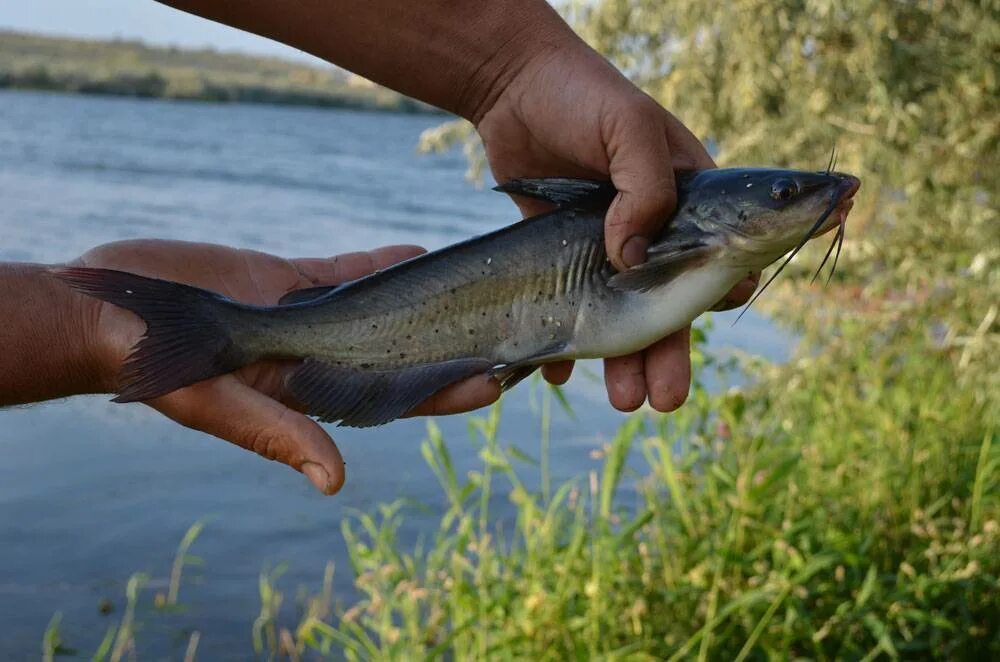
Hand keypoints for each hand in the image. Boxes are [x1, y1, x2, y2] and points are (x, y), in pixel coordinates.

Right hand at [72, 240, 499, 494]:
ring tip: (478, 285)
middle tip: (512, 328)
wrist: (113, 314)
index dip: (446, 390)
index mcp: (311, 393)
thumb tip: (333, 481)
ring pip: (382, 308)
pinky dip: (379, 264)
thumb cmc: (161, 369)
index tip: (498, 379)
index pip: (396, 396)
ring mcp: (308, 317)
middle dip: (452, 344)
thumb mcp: (220, 404)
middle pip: (402, 352)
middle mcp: (319, 357)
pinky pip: (344, 272)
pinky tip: (416, 252)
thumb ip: (279, 434)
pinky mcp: (286, 281)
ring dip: (426, 299)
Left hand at [476, 41, 758, 411]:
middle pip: (670, 303)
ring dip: (625, 360)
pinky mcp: (561, 256)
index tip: (717, 315)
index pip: (724, 253)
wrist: (511, 87)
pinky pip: (569, 307)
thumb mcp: (628, 127)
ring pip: (622, 315)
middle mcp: (654, 231)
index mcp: (688, 200)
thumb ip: (645, 187)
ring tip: (625, 402)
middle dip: (670, 353)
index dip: (727, 286)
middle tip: (665, 399)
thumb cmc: (582, 95)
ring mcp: (606, 248)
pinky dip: (566, 341)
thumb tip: (633, 259)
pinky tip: (561, 369)